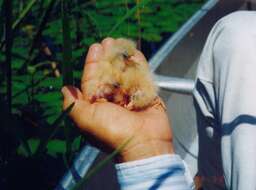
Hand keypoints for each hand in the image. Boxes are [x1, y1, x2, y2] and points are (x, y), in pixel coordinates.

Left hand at [61, 38, 173, 161]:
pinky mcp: (146, 95)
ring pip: (124, 72)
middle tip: (107, 41)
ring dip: (122, 57)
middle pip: (109, 73)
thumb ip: (72, 104)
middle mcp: (112, 100)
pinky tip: (135, 53)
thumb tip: (64, 89)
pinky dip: (139, 64)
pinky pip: (142, 76)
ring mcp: (130, 97)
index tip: (95, 47)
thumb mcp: (85, 119)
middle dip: (107, 56)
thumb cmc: (113, 132)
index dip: (93, 63)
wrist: (144, 144)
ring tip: (120, 42)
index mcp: (97, 105)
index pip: (93, 79)